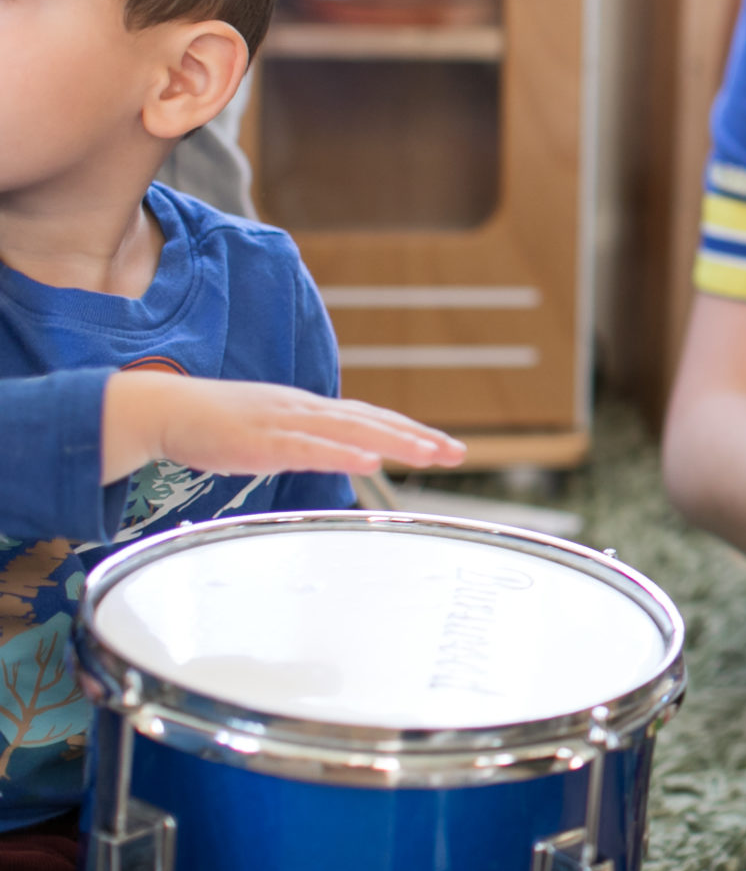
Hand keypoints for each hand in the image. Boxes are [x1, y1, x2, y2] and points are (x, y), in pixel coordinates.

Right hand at [100, 370, 466, 483]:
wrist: (163, 411)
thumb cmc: (215, 425)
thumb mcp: (273, 433)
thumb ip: (308, 442)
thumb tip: (342, 457)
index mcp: (310, 409)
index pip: (371, 418)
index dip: (410, 430)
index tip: (446, 446)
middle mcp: (306, 409)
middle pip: (372, 421)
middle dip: (417, 436)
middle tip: (458, 453)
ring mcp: (284, 421)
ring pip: (350, 430)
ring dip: (393, 441)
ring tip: (429, 454)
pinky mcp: (261, 439)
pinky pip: (307, 446)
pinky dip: (340, 453)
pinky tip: (368, 461)